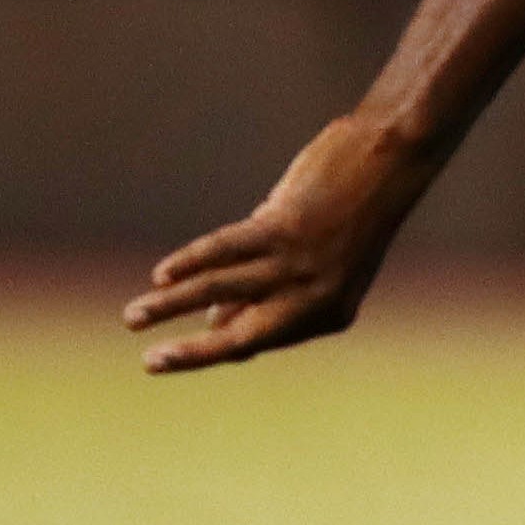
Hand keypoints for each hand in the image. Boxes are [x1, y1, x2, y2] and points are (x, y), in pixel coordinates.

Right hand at [122, 115, 432, 373]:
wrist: (390, 162)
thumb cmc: (349, 211)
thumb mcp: (319, 262)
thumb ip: (272, 290)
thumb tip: (215, 319)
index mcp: (330, 314)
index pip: (260, 341)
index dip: (215, 347)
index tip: (175, 357)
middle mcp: (318, 298)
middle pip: (242, 336)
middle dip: (193, 352)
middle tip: (151, 362)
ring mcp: (300, 266)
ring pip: (220, 292)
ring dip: (169, 305)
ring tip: (134, 317)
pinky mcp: (283, 230)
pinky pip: (223, 252)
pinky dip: (188, 262)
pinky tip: (163, 275)